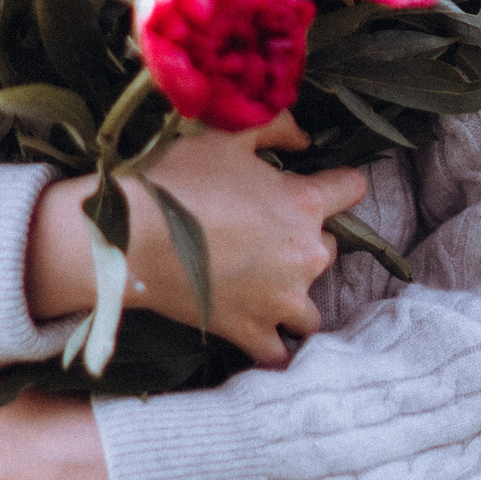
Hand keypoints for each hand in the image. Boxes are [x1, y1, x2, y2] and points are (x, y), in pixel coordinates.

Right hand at [21, 125, 364, 371]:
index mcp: (303, 203)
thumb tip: (305, 139)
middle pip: (331, 248)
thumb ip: (277, 127)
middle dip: (307, 239)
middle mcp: (305, 255)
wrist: (128, 235)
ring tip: (267, 285)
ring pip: (312, 306)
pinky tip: (262, 332)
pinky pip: (280, 352)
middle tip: (268, 233)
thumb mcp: (226, 134)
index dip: (337, 184)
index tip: (320, 185)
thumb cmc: (176, 177)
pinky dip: (275, 345)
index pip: (353, 188)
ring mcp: (280, 300)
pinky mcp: (251, 331)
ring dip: (296, 295)